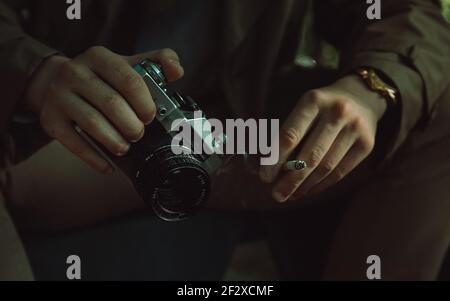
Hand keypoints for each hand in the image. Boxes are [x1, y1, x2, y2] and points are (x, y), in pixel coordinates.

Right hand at [25, 47, 183, 173]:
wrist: (57, 83)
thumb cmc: (102, 78)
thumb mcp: (127, 64)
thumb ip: (157, 62)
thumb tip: (177, 71)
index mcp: (99, 57)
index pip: (129, 80)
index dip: (145, 103)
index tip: (151, 116)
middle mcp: (75, 72)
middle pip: (112, 103)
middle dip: (132, 125)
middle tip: (139, 134)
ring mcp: (59, 96)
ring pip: (93, 123)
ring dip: (115, 141)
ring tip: (125, 147)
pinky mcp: (50, 119)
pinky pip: (74, 142)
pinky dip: (94, 158)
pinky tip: (108, 165)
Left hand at [260, 75, 387, 202]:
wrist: (361, 96)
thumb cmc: (321, 108)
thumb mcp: (304, 109)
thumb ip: (288, 134)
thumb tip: (270, 168)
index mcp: (313, 101)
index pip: (290, 136)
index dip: (275, 160)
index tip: (265, 178)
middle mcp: (337, 112)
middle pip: (310, 155)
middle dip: (290, 180)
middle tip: (276, 195)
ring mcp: (355, 128)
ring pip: (326, 167)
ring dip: (305, 185)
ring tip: (290, 195)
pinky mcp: (367, 144)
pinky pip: (340, 172)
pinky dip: (321, 184)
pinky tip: (307, 190)